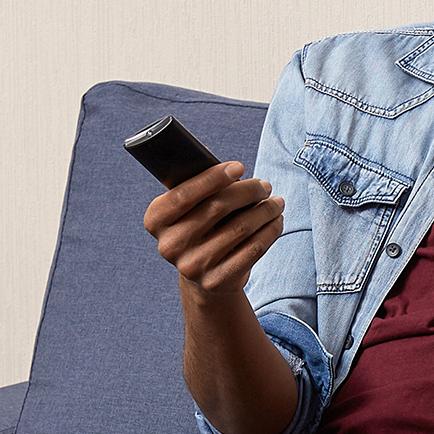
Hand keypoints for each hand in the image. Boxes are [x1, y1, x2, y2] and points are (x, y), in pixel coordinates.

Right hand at [143, 161, 284, 294]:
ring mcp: (193, 266)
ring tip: (276, 202)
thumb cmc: (201, 228)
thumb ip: (196, 182)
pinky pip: (253, 249)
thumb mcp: (190, 207)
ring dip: (265, 211)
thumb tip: (205, 152)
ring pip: (240, 228)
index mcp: (156, 220)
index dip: (213, 178)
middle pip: (217, 208)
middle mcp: (169, 245)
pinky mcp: (218, 281)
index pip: (183, 194)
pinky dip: (270, 231)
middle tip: (265, 185)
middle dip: (248, 192)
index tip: (240, 167)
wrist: (205, 278)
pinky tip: (276, 221)